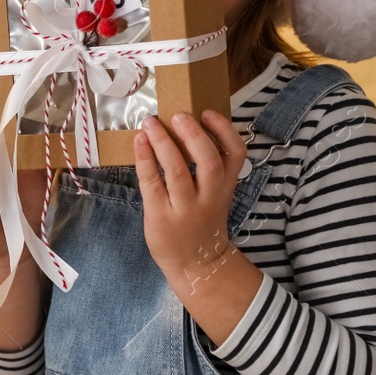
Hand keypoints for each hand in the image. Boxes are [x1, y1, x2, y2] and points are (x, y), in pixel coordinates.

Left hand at [131, 110, 247, 285]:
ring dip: (163, 142)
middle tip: (178, 115)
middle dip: (193, 134)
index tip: (207, 112)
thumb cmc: (202, 219)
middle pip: (208, 161)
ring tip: (150, 122)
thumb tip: (187, 125)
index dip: (224, 130)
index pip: (236, 154)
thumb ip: (210, 167)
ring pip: (177, 170)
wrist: (196, 262)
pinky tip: (139, 142)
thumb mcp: (217, 193)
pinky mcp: (161, 216)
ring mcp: (185, 208)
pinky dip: (145, 159)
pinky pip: (151, 183)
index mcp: (226, 185)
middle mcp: (209, 196)